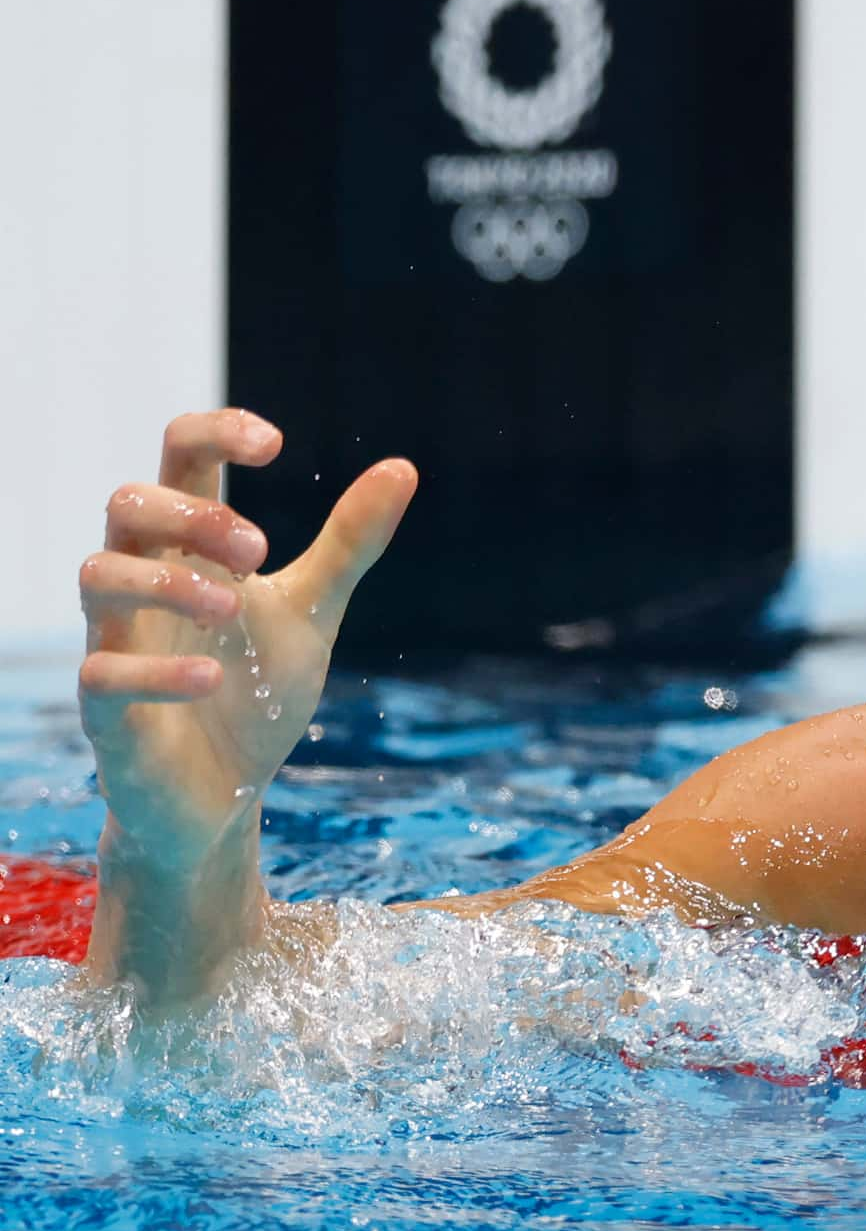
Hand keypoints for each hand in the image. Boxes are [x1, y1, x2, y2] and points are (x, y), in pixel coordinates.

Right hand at [78, 409, 414, 872]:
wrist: (224, 796)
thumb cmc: (256, 691)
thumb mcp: (312, 611)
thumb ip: (348, 545)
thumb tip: (403, 468)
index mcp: (191, 551)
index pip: (180, 460)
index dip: (215, 433)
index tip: (274, 444)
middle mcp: (144, 585)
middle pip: (127, 504)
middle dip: (191, 516)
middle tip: (259, 552)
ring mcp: (117, 643)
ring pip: (97, 576)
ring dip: (166, 581)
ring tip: (231, 608)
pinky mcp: (106, 711)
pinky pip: (101, 673)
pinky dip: (156, 670)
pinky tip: (211, 678)